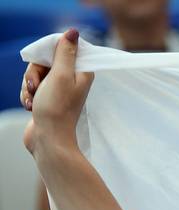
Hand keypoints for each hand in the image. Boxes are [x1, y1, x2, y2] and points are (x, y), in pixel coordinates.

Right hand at [20, 29, 94, 159]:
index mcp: (81, 72)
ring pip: (36, 74)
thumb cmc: (56, 109)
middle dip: (34, 72)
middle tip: (35, 86)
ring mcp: (59, 90)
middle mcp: (72, 80)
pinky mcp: (47, 99)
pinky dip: (27, 95)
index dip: (48, 54)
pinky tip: (29, 106)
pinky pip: (32, 87)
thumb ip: (66, 53)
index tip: (44, 66)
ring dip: (29, 86)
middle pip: (45, 61)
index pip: (64, 49)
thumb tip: (73, 32)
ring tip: (32, 100)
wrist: (48, 140)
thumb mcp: (61, 75)